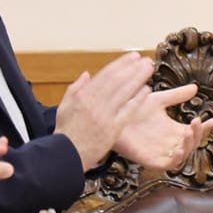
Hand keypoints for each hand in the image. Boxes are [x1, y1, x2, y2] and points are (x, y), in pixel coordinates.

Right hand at [56, 53, 153, 169]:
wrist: (66, 155)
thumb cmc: (66, 132)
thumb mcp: (64, 107)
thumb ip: (75, 89)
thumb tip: (86, 74)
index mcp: (82, 96)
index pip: (105, 75)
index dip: (121, 64)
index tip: (132, 57)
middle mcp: (93, 103)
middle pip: (117, 80)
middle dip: (133, 68)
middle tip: (146, 60)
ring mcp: (104, 116)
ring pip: (124, 92)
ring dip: (138, 78)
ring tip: (149, 69)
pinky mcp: (112, 129)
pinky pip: (127, 111)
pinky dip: (137, 100)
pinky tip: (146, 90)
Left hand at [113, 83, 212, 169]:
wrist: (111, 116)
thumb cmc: (131, 109)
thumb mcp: (158, 100)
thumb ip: (176, 96)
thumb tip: (195, 87)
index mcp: (173, 130)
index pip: (195, 132)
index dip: (206, 128)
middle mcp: (169, 143)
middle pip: (192, 144)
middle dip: (199, 134)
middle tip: (197, 122)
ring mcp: (161, 152)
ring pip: (183, 155)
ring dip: (189, 144)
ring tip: (189, 131)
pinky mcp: (150, 160)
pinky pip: (167, 165)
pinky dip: (175, 159)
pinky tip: (178, 148)